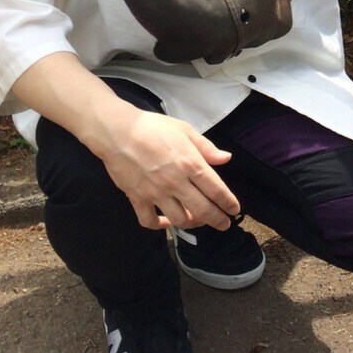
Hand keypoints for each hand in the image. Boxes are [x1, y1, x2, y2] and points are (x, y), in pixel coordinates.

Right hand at [99, 108, 240, 231]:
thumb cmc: (153, 127)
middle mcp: (176, 182)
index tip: (234, 210)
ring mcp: (156, 193)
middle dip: (217, 220)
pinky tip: (167, 222)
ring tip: (198, 220)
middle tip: (224, 224)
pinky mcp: (137, 199)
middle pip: (202, 210)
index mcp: (190, 164)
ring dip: (192, 223)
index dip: (228, 203)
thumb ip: (206, 148)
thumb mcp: (185, 130)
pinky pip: (150, 221)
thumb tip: (226, 158)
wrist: (118, 132)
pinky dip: (160, 225)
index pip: (216, 190)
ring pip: (180, 219)